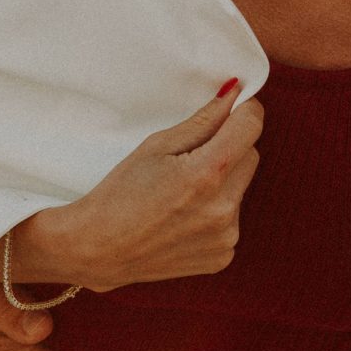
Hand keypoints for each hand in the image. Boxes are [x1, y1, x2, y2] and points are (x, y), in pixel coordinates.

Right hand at [12, 83, 263, 294]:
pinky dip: (216, 212)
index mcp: (207, 173)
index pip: (252, 126)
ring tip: (182, 193)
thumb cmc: (120, 192)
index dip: (243, 111)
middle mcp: (223, 208)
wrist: (99, 250)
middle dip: (230, 147)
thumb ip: (203, 120)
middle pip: (250, 156)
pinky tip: (184, 218)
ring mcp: (226, 236)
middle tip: (192, 156)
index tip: (231, 108)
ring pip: (241, 189)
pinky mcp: (223, 256)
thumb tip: (236, 93)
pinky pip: (233, 219)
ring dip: (223, 182)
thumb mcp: (156, 146)